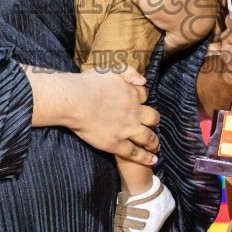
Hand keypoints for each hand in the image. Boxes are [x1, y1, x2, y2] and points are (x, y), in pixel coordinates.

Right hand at [29, 65, 159, 165]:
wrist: (76, 101)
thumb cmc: (88, 84)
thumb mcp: (111, 70)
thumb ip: (129, 72)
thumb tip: (143, 80)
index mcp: (131, 94)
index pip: (144, 96)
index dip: (144, 100)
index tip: (141, 104)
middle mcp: (133, 112)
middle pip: (152, 117)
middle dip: (154, 121)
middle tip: (153, 125)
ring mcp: (127, 129)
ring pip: (147, 137)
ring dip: (154, 142)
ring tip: (156, 147)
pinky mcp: (116, 144)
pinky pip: (135, 153)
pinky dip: (146, 158)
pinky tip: (153, 161)